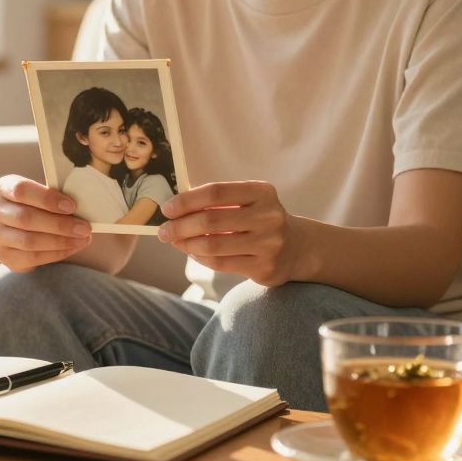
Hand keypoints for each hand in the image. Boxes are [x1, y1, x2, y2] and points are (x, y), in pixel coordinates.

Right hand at [0, 175, 91, 272]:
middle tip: (84, 227)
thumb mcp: (43, 194)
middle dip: (59, 224)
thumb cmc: (39, 205)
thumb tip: (84, 203)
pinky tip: (72, 248)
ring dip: (60, 241)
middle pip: (25, 218)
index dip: (47, 199)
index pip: (21, 190)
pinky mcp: (2, 255)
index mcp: (3, 187)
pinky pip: (31, 258)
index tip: (72, 206)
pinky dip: (56, 254)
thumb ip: (56, 195)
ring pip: (29, 241)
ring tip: (82, 239)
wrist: (24, 228)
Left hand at [158, 181, 307, 286]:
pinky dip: (201, 258)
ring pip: (213, 245)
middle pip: (211, 221)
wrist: (297, 247)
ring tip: (175, 242)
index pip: (215, 192)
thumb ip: (217, 201)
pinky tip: (192, 252)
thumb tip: (175, 207)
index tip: (167, 208)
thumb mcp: (248, 200)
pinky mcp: (264, 268)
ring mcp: (269, 244)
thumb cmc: (259, 219)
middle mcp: (268, 217)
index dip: (186, 200)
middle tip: (163, 231)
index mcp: (262, 192)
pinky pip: (221, 263)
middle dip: (180, 226)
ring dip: (187, 244)